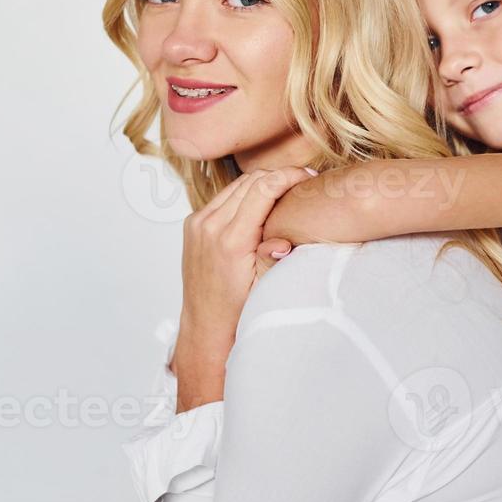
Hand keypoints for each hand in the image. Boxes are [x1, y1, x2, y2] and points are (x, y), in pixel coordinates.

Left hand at [172, 166, 316, 411]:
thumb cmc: (237, 311)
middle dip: (279, 176)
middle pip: (250, 181)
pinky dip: (244, 194)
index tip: (308, 177)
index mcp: (230, 241)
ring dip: (262, 183)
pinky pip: (223, 197)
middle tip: (303, 182)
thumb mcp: (263, 286)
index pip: (263, 189)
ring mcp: (198, 223)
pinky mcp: (193, 223)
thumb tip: (285, 240)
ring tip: (286, 190)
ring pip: (236, 185)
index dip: (289, 176)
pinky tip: (261, 204)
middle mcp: (210, 226)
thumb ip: (272, 258)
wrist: (205, 325)